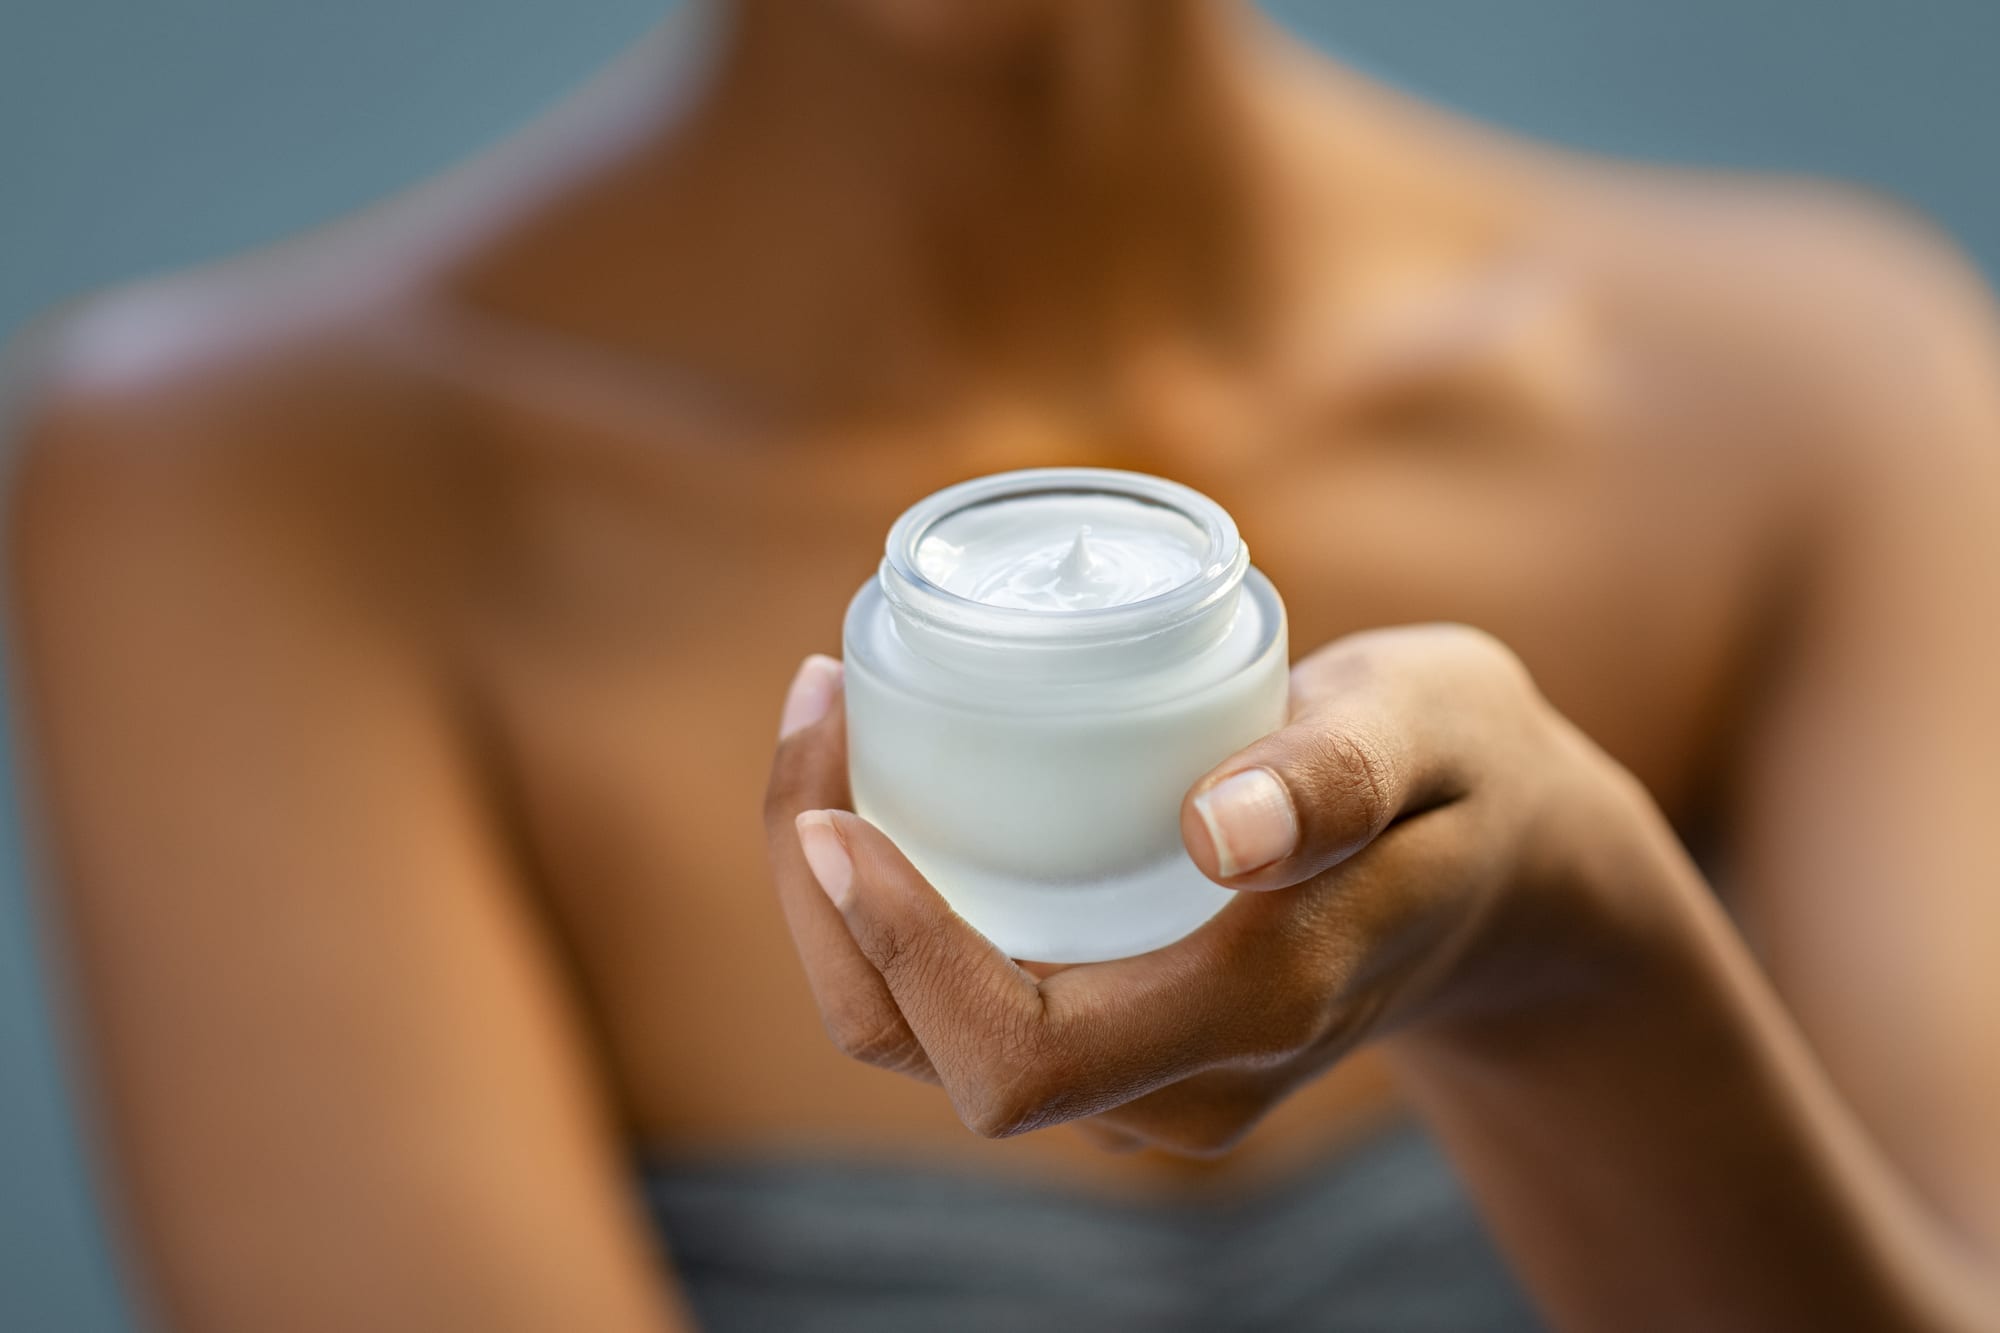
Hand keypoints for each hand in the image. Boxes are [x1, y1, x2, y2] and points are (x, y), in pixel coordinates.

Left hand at [763, 626, 1650, 1153]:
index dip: (901, 952)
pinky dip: (892, 891)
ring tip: (830, 714)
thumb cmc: (1470, 779)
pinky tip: (890, 767)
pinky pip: (956, 988)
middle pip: (926, 1046)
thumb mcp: (1437, 734)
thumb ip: (1342, 778)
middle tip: (817, 706)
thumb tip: (1214, 829)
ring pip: (921, 1027)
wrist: (1506, 868)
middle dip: (824, 900)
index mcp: (1254, 1011)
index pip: (1017, 1053)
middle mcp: (1178, 1076)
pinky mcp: (1117, 1027)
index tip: (833, 810)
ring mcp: (1141, 1068)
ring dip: (838, 891)